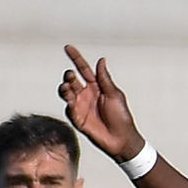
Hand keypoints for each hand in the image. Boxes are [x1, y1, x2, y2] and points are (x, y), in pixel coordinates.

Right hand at [59, 45, 143, 161]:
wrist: (122, 139)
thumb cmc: (122, 117)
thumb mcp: (115, 95)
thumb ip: (105, 79)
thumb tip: (101, 60)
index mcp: (97, 86)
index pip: (84, 69)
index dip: (76, 58)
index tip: (68, 48)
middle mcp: (87, 94)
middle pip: (72, 80)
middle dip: (69, 76)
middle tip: (71, 76)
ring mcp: (81, 106)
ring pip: (67, 92)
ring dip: (65, 88)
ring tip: (67, 87)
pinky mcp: (78, 118)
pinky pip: (69, 109)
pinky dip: (69, 104)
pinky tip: (72, 101)